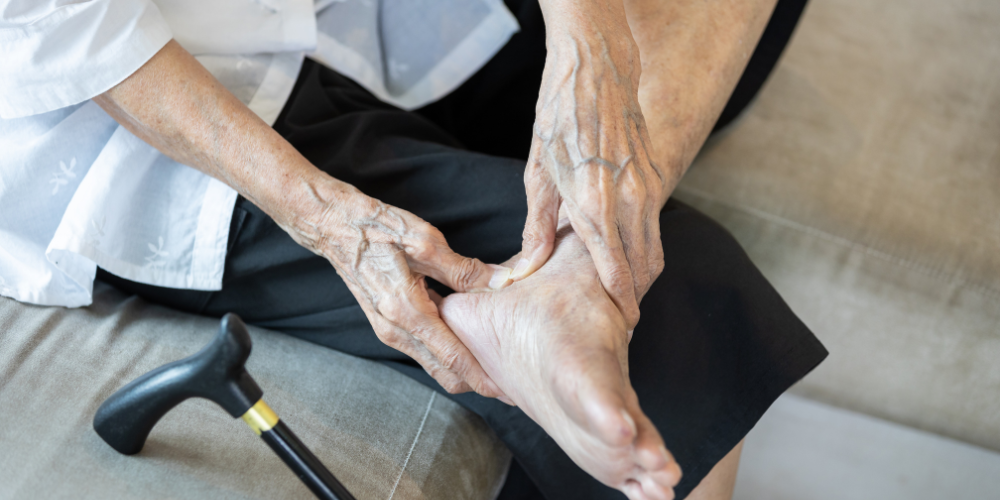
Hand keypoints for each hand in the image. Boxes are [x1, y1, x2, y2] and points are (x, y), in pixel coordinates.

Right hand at [283, 185, 512, 397]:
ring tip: (492, 363)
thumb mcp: (424, 241)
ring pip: (431, 362)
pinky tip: (466, 340)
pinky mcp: (386, 323)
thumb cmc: (375, 228)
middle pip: (442, 371)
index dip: (479, 376)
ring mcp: (388, 329)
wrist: (333, 226)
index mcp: (406, 311)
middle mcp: (395, 329)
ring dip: (460, 368)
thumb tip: (500, 281)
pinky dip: (445, 352)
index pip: (450, 357)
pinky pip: (421, 348)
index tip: (504, 389)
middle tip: (507, 383)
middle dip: (474, 381)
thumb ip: (463, 269)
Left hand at [513, 12, 669, 329]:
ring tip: (623, 295)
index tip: (617, 326)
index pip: (616, 273)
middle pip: (645, 268)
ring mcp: (649, 186)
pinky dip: (646, 245)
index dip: (620, 305)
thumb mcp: (537, 173)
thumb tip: (525, 271)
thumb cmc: (558, 115)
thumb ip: (537, 228)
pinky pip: (656, 222)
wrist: (594, 67)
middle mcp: (629, 200)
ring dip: (643, 275)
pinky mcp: (656, 174)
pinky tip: (626, 254)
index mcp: (594, 205)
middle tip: (620, 320)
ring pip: (656, 248)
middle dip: (635, 297)